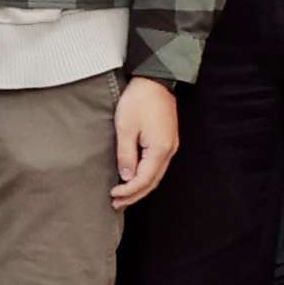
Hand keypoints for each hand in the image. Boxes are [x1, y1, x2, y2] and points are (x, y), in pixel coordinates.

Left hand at [109, 73, 179, 206]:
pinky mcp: (167, 140)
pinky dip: (146, 175)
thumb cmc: (139, 101)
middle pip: (153, 181)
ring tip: (123, 196)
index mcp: (159, 150)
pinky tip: (134, 178)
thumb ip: (126, 154)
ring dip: (140, 187)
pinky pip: (157, 165)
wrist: (155, 80)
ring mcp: (170, 146)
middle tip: (116, 204)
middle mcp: (169, 151)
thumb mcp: (125, 128)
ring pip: (156, 175)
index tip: (113, 196)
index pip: (144, 180)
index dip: (128, 191)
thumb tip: (126, 177)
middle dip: (135, 195)